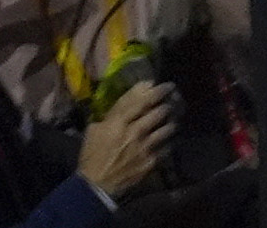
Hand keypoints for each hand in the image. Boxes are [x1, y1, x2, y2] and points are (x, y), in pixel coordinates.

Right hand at [74, 82, 177, 199]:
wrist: (99, 184)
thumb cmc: (92, 155)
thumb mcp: (94, 130)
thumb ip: (109, 117)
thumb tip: (121, 108)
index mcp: (117, 122)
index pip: (137, 101)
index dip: (149, 90)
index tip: (156, 82)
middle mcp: (134, 132)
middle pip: (156, 112)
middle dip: (166, 100)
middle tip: (172, 93)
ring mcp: (145, 147)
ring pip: (165, 128)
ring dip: (170, 119)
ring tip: (174, 114)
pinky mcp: (151, 161)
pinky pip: (165, 147)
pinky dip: (169, 140)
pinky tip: (170, 137)